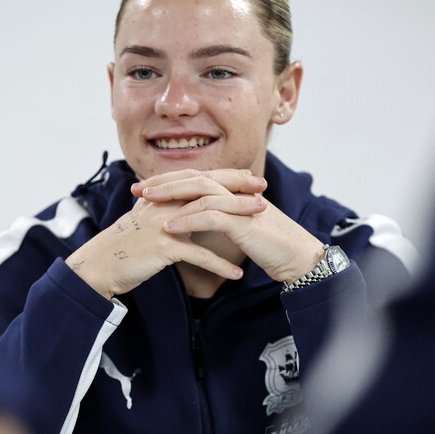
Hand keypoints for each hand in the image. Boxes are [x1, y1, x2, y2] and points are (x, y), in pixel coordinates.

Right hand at [66, 171, 266, 298]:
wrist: (99, 264)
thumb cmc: (125, 245)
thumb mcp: (148, 220)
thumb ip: (169, 210)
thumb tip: (191, 208)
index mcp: (161, 195)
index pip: (199, 178)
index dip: (226, 176)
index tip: (250, 178)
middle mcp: (163, 203)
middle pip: (207, 190)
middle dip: (238, 190)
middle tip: (263, 192)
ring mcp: (163, 223)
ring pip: (207, 215)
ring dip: (237, 218)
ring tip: (260, 223)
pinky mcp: (162, 247)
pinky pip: (197, 254)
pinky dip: (218, 264)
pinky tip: (236, 274)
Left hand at [135, 169, 325, 283]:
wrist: (297, 255)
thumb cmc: (270, 244)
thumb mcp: (240, 226)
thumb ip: (220, 219)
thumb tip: (196, 221)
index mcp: (233, 190)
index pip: (196, 178)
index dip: (169, 180)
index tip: (144, 188)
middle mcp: (235, 191)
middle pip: (193, 178)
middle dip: (162, 182)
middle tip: (137, 189)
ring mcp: (240, 204)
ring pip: (199, 192)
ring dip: (170, 196)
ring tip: (146, 204)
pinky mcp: (243, 222)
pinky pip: (210, 216)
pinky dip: (187, 221)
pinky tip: (168, 228)